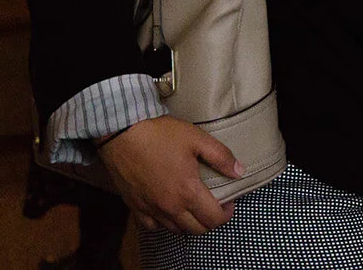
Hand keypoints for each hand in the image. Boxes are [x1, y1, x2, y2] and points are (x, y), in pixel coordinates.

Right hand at [97, 116, 241, 233]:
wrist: (122, 134)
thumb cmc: (160, 135)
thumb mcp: (197, 139)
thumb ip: (221, 157)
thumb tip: (240, 171)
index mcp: (188, 191)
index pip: (213, 218)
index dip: (226, 215)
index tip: (230, 204)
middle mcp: (169, 206)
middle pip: (196, 229)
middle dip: (210, 222)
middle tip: (215, 207)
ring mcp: (150, 209)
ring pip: (175, 230)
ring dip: (189, 224)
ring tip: (195, 209)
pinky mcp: (135, 206)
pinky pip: (153, 226)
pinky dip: (164, 223)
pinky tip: (169, 211)